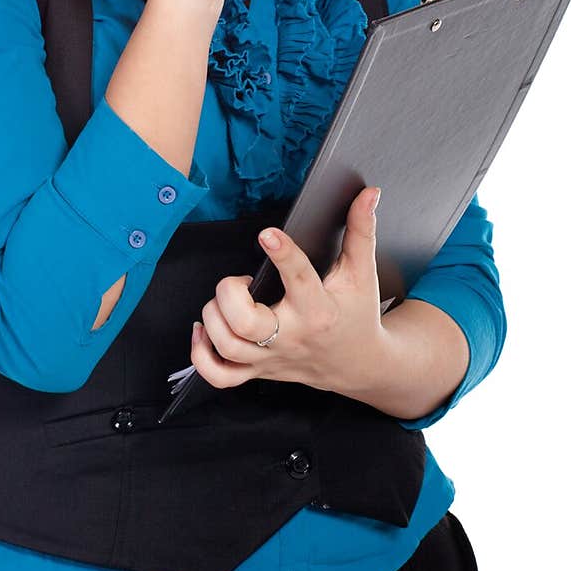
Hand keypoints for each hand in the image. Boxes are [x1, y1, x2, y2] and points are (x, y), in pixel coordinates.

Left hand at [190, 186, 384, 394]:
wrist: (360, 364)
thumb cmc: (357, 315)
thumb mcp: (362, 272)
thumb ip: (361, 230)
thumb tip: (368, 194)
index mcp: (319, 310)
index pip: (298, 280)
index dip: (282, 254)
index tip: (268, 233)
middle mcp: (292, 337)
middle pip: (246, 323)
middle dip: (230, 293)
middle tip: (241, 280)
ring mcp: (272, 358)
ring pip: (227, 345)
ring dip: (214, 316)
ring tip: (226, 298)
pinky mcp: (259, 371)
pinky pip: (220, 375)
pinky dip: (202, 355)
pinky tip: (204, 330)